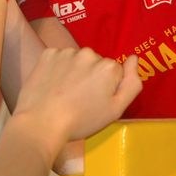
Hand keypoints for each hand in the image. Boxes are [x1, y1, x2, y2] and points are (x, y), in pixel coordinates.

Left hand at [15, 49, 140, 146]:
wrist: (41, 123)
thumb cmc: (82, 120)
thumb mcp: (116, 110)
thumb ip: (132, 83)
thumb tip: (134, 58)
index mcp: (108, 67)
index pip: (114, 71)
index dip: (107, 87)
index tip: (96, 101)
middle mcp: (88, 53)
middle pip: (95, 63)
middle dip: (91, 76)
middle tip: (80, 99)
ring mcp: (66, 52)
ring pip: (77, 59)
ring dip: (74, 71)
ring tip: (64, 93)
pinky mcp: (48, 54)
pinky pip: (59, 58)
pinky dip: (57, 68)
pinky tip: (52, 85)